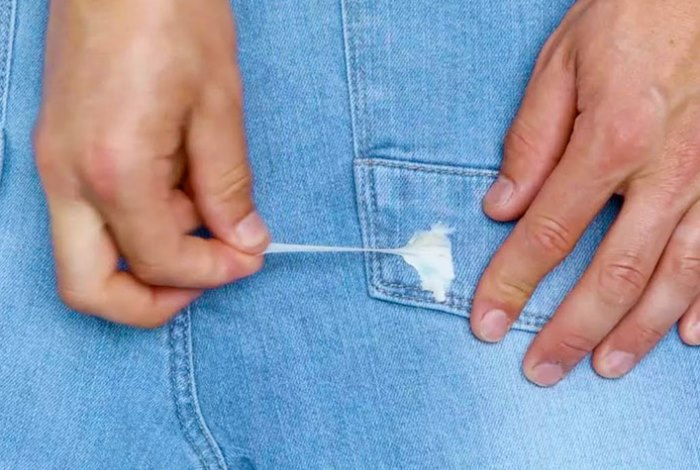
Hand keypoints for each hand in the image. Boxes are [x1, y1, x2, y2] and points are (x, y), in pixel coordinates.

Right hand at [35, 0, 268, 326]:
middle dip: (152, 302)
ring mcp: (55, 164)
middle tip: (208, 274)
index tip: (249, 257)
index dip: (213, 273)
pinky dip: (134, 226)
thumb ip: (228, 185)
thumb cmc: (170, 15)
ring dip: (147, 258)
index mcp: (114, 170)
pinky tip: (177, 189)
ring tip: (202, 213)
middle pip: (89, 289)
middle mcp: (69, 178)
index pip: (161, 262)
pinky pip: (89, 219)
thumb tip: (244, 239)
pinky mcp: (59, 150)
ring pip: (85, 258)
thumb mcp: (218, 105)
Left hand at [471, 0, 699, 384]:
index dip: (512, 283)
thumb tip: (502, 205)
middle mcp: (666, 172)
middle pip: (612, 273)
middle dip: (571, 330)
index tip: (487, 322)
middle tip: (541, 369)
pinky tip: (688, 336)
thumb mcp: (563, 62)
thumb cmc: (633, 15)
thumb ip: (532, 139)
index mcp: (610, 139)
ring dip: (636, 332)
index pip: (547, 233)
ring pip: (674, 277)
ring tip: (602, 366)